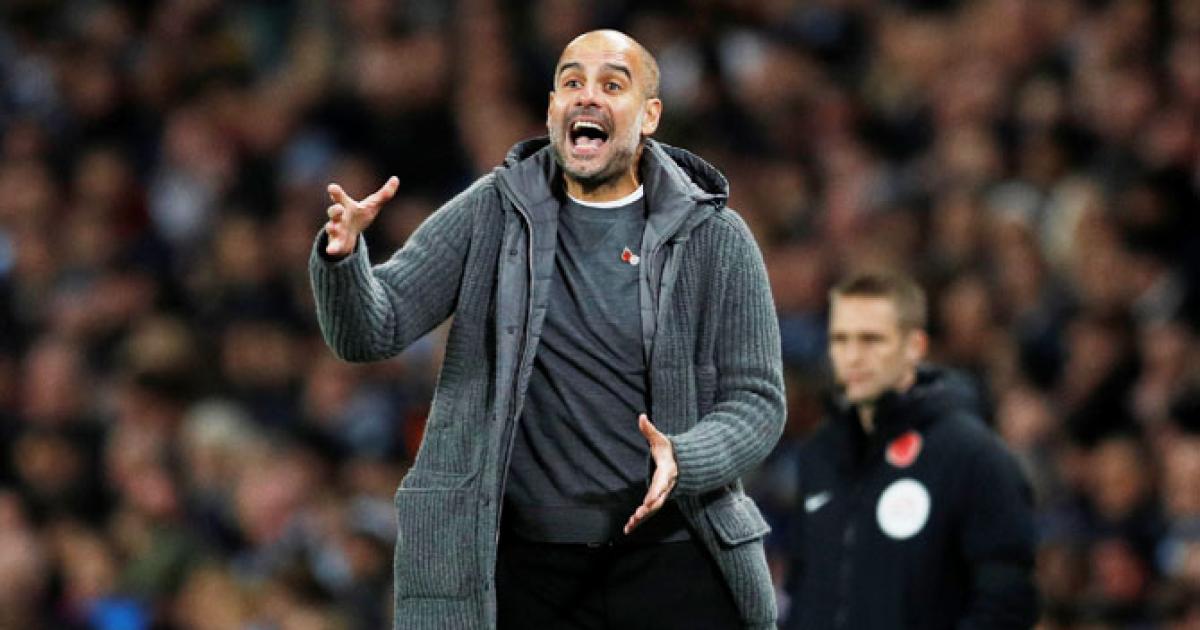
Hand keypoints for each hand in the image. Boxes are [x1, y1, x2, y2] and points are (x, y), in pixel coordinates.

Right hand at [324, 176, 399, 256]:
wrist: (349, 236)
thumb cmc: (359, 217)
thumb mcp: (373, 205)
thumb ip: (384, 194)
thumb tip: (396, 179)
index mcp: (346, 206)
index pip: (340, 197)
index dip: (336, 192)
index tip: (332, 188)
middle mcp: (339, 217)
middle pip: (333, 212)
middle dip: (334, 210)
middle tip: (338, 208)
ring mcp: (336, 230)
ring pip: (331, 228)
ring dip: (332, 227)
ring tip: (332, 228)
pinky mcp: (336, 244)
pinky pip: (333, 246)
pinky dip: (332, 248)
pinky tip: (330, 251)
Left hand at [624, 414, 677, 534]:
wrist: (681, 464)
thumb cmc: (668, 451)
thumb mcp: (660, 440)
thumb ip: (650, 430)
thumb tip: (641, 416)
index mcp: (666, 473)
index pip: (661, 484)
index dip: (655, 493)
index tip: (648, 501)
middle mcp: (665, 487)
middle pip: (658, 500)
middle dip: (648, 509)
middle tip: (638, 515)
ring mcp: (662, 495)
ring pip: (652, 510)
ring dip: (642, 518)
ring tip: (630, 525)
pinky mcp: (656, 500)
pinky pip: (648, 513)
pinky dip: (639, 521)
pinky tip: (628, 528)